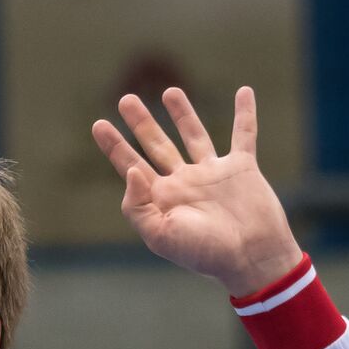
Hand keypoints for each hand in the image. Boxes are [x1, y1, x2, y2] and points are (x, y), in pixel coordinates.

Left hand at [91, 87, 301, 296]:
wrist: (251, 258)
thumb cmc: (204, 253)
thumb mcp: (159, 235)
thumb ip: (137, 205)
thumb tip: (131, 170)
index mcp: (162, 199)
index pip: (131, 165)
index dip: (114, 146)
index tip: (98, 125)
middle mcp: (184, 182)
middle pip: (157, 144)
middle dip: (141, 122)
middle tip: (125, 99)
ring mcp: (213, 174)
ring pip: (194, 135)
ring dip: (182, 113)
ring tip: (169, 91)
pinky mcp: (242, 168)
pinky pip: (244, 135)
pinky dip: (245, 113)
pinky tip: (244, 92)